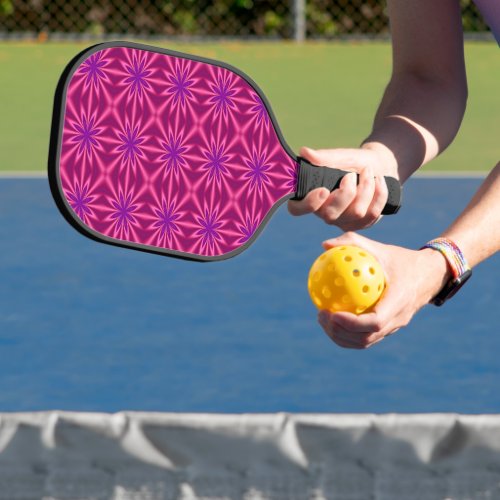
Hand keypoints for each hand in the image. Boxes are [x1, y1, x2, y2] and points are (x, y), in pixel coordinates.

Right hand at [288, 145, 397, 230]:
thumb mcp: (340, 156)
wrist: (379, 167)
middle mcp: (324, 212)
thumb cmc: (353, 162)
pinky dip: (379, 193)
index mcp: (311, 196)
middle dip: (346, 193)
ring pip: (356, 213)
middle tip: (351, 174)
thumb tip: (304, 152)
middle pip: (330, 215)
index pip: (297, 209)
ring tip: (368, 172)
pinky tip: (379, 181)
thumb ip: (323, 157)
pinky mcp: (361, 224)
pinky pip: (372, 214)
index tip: (323, 190)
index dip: (308, 204)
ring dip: (366, 187)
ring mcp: (343, 221)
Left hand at [316, 232, 450, 348]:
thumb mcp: (380, 248)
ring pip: (365, 342)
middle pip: (366, 338)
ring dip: (341, 336)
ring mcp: (394, 327)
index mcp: (399, 301)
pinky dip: (347, 334)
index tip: (332, 313)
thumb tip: (325, 245)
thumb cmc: (401, 260)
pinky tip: (332, 318)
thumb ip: (353, 243)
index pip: (375, 322)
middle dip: (339, 332)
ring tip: (323, 319)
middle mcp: (398, 319)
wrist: (429, 275)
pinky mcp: (389, 329)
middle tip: (321, 315)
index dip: (352, 323)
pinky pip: (366, 337)